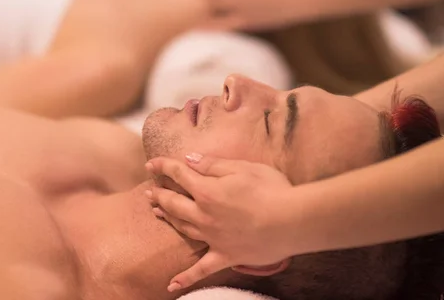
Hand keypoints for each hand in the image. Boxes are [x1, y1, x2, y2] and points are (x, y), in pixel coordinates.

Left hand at [144, 154, 299, 291]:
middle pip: (174, 203)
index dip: (162, 166)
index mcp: (207, 191)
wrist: (293, 221)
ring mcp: (213, 238)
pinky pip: (201, 270)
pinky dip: (185, 278)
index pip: (178, 174)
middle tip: (150, 192)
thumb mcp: (242, 167)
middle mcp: (204, 215)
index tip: (151, 164)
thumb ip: (212, 165)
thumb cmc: (272, 189)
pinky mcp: (225, 256)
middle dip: (159, 194)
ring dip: (167, 219)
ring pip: (182, 228)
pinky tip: (171, 284)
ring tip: (157, 213)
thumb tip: (189, 159)